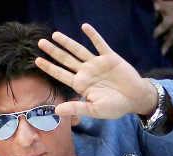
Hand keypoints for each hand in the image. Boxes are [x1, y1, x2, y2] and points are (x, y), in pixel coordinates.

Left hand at [35, 23, 156, 118]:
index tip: (37, 60)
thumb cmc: (116, 107)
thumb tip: (56, 111)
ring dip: (67, 42)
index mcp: (82, 85)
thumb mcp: (95, 110)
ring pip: (79, 50)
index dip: (49, 67)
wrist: (136, 99)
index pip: (61, 75)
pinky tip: (84, 27)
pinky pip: (100, 44)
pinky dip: (93, 36)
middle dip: (53, 52)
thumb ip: (77, 108)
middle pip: (66, 60)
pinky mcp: (110, 58)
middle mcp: (87, 72)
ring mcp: (97, 64)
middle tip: (40, 43)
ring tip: (55, 35)